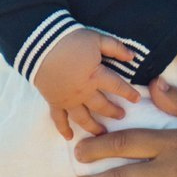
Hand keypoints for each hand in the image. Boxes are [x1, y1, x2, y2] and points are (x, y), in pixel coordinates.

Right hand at [30, 27, 144, 137]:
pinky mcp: (53, 100)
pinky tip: (69, 137)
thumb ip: (115, 47)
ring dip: (93, 127)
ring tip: (102, 134)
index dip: (128, 93)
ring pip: (83, 117)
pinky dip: (63, 128)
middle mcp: (83, 92)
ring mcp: (68, 99)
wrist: (39, 43)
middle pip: (101, 105)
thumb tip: (132, 56)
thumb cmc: (70, 39)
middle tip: (121, 116)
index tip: (137, 100)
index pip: (117, 87)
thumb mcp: (96, 38)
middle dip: (113, 112)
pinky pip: (58, 118)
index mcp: (96, 76)